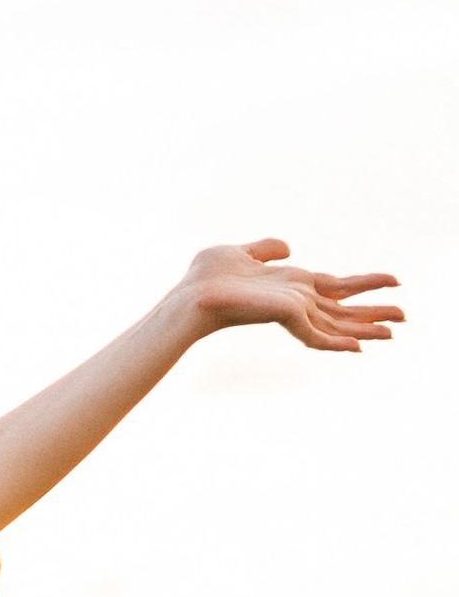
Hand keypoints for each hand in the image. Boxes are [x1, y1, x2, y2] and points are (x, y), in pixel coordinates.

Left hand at [179, 239, 400, 352]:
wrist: (190, 295)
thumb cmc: (206, 277)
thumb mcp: (241, 253)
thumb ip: (266, 249)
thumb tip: (287, 248)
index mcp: (292, 285)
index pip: (336, 287)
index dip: (363, 285)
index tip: (393, 282)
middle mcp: (296, 301)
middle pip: (344, 310)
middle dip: (374, 312)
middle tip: (405, 318)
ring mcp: (293, 312)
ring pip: (338, 325)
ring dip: (368, 328)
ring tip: (396, 332)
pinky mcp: (287, 318)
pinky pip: (318, 336)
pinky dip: (339, 343)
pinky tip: (361, 349)